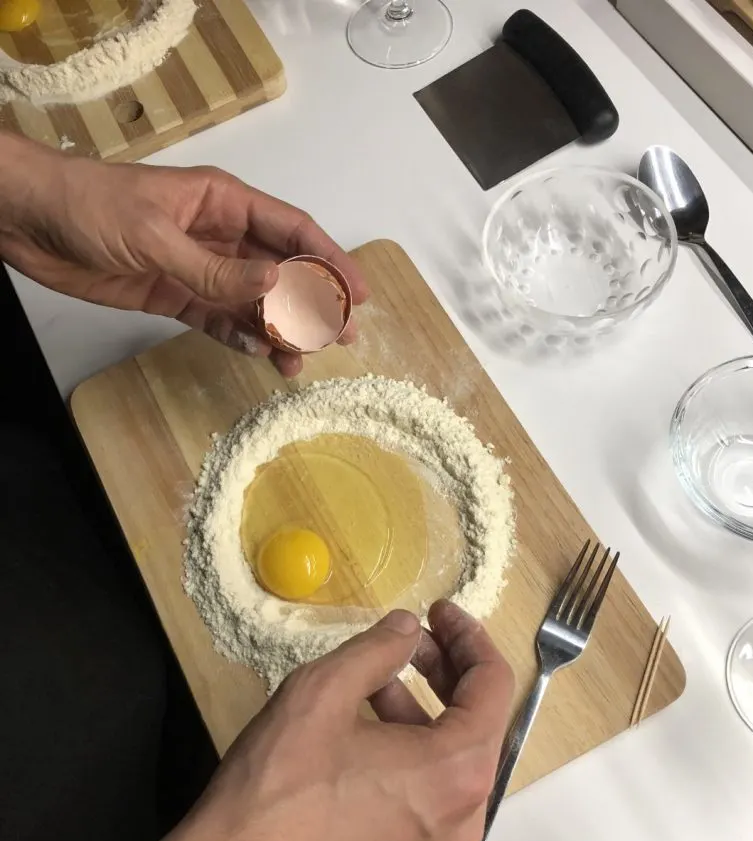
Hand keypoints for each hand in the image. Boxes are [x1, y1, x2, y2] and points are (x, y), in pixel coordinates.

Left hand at [0, 134, 367, 377]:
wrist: (29, 221)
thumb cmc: (90, 208)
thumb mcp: (155, 236)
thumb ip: (216, 268)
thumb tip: (278, 284)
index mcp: (223, 203)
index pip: (291, 231)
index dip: (329, 260)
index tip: (357, 293)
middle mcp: (219, 235)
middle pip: (281, 271)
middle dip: (313, 304)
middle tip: (341, 338)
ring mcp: (198, 267)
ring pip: (253, 302)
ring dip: (278, 331)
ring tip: (298, 362)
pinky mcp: (174, 295)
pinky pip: (218, 320)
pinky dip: (239, 338)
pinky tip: (258, 355)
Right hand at [181, 600, 515, 840]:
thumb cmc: (278, 789)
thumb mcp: (322, 693)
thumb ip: (377, 649)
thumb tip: (407, 629)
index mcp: (457, 769)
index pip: (494, 684)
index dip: (468, 636)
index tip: (437, 610)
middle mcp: (464, 813)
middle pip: (479, 720)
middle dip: (448, 669)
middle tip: (410, 637)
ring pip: (452, 757)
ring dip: (424, 707)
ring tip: (376, 678)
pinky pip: (429, 790)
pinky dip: (411, 748)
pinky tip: (365, 727)